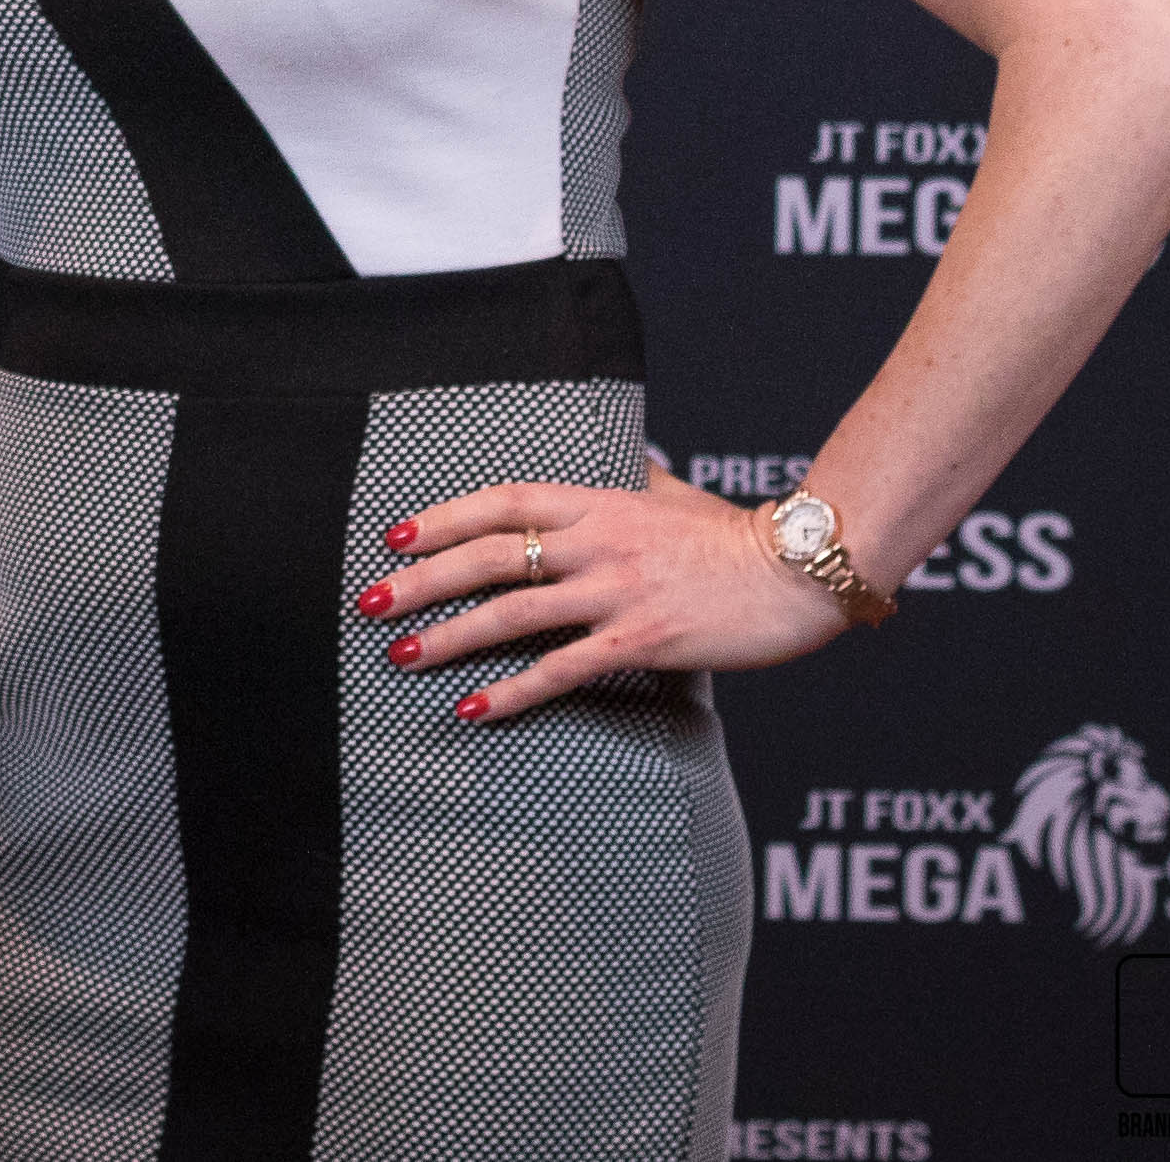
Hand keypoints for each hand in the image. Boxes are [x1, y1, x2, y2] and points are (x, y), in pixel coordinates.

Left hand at [366, 473, 848, 723]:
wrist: (800, 572)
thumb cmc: (736, 535)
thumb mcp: (673, 494)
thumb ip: (632, 482)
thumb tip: (619, 462)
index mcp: (601, 503)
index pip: (504, 501)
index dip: (444, 517)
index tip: (395, 536)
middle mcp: (599, 543)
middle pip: (490, 556)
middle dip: (421, 580)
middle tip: (368, 600)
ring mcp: (617, 592)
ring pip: (512, 613)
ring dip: (449, 636)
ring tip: (399, 654)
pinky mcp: (640, 641)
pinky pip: (561, 669)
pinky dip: (511, 691)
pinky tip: (473, 707)